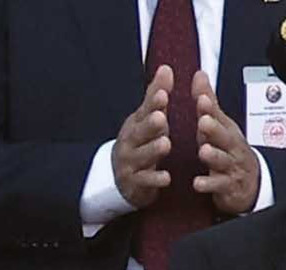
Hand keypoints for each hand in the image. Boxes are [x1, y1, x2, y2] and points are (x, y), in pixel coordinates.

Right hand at [115, 66, 174, 210]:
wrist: (118, 176)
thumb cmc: (140, 142)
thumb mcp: (145, 118)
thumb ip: (156, 96)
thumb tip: (166, 68)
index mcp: (135, 124)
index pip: (144, 112)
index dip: (153, 104)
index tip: (163, 95)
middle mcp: (130, 143)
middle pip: (139, 133)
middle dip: (150, 126)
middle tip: (162, 117)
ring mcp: (130, 163)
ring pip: (142, 157)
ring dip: (153, 151)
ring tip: (165, 144)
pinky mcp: (134, 184)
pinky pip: (144, 181)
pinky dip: (155, 180)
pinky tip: (166, 178)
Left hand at [193, 72, 260, 216]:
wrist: (249, 183)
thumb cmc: (228, 151)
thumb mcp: (219, 126)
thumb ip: (208, 103)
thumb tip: (199, 74)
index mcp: (227, 130)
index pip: (219, 117)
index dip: (210, 108)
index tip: (201, 99)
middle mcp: (232, 147)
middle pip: (225, 137)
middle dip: (215, 129)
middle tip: (203, 121)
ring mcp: (231, 167)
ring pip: (223, 160)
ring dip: (213, 156)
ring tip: (203, 151)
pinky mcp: (228, 187)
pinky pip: (219, 185)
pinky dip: (209, 184)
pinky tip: (197, 183)